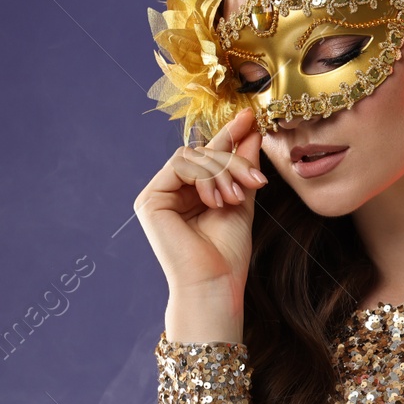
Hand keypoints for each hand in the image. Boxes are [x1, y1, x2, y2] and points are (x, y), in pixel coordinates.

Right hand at [133, 106, 269, 300]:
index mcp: (191, 193)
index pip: (209, 156)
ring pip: (192, 155)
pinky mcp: (150, 200)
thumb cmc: (228, 254)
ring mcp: (159, 195)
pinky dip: (203, 177)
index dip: (229, 135)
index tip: (251, 119)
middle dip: (233, 161)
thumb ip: (243, 167)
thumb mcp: (242, 201)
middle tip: (254, 181)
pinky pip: (179, 164)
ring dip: (221, 172)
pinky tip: (214, 200)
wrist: (215, 285)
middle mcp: (172, 192)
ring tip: (234, 198)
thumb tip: (252, 130)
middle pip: (202, 152)